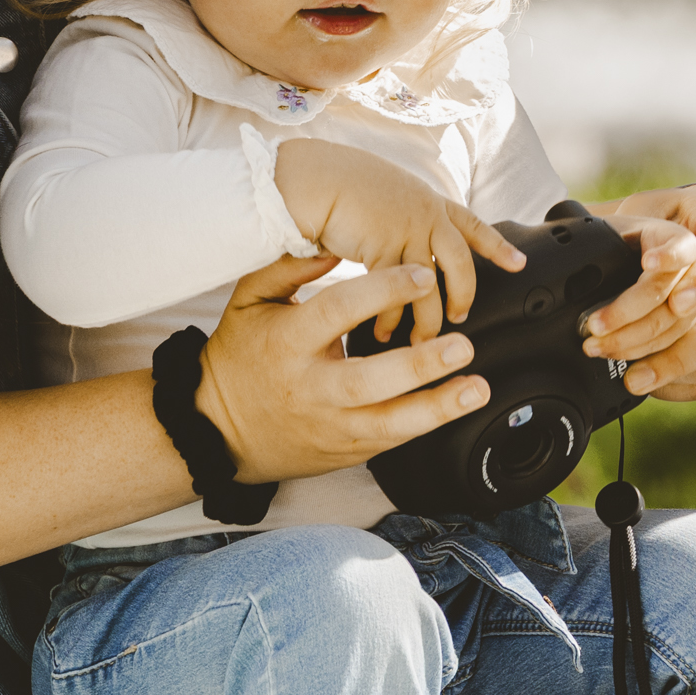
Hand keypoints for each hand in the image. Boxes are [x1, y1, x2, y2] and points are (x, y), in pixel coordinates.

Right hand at [193, 253, 487, 481]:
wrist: (218, 431)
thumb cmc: (239, 356)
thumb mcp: (248, 303)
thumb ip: (286, 267)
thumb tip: (330, 244)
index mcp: (287, 342)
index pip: (338, 311)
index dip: (383, 291)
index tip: (423, 274)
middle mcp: (311, 388)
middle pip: (370, 380)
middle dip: (420, 365)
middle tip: (463, 345)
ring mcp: (330, 425)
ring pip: (389, 423)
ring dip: (438, 407)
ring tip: (477, 389)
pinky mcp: (346, 450)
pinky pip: (392, 439)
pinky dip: (427, 424)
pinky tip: (460, 406)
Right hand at [273, 140, 522, 326]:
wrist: (313, 177)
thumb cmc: (339, 187)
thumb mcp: (386, 195)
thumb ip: (405, 218)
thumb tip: (414, 241)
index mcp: (430, 202)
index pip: (472, 225)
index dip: (497, 246)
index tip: (518, 264)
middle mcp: (426, 215)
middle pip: (461, 263)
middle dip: (464, 296)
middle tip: (460, 319)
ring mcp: (408, 231)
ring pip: (431, 286)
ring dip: (427, 319)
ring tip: (422, 343)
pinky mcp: (383, 248)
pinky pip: (397, 292)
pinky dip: (391, 318)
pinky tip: (383, 333)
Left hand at [589, 185, 695, 400]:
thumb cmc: (692, 222)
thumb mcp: (663, 206)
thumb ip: (634, 221)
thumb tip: (587, 237)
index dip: (694, 279)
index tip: (650, 276)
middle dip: (669, 340)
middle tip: (613, 347)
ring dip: (672, 367)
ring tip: (630, 378)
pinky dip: (685, 380)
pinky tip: (651, 382)